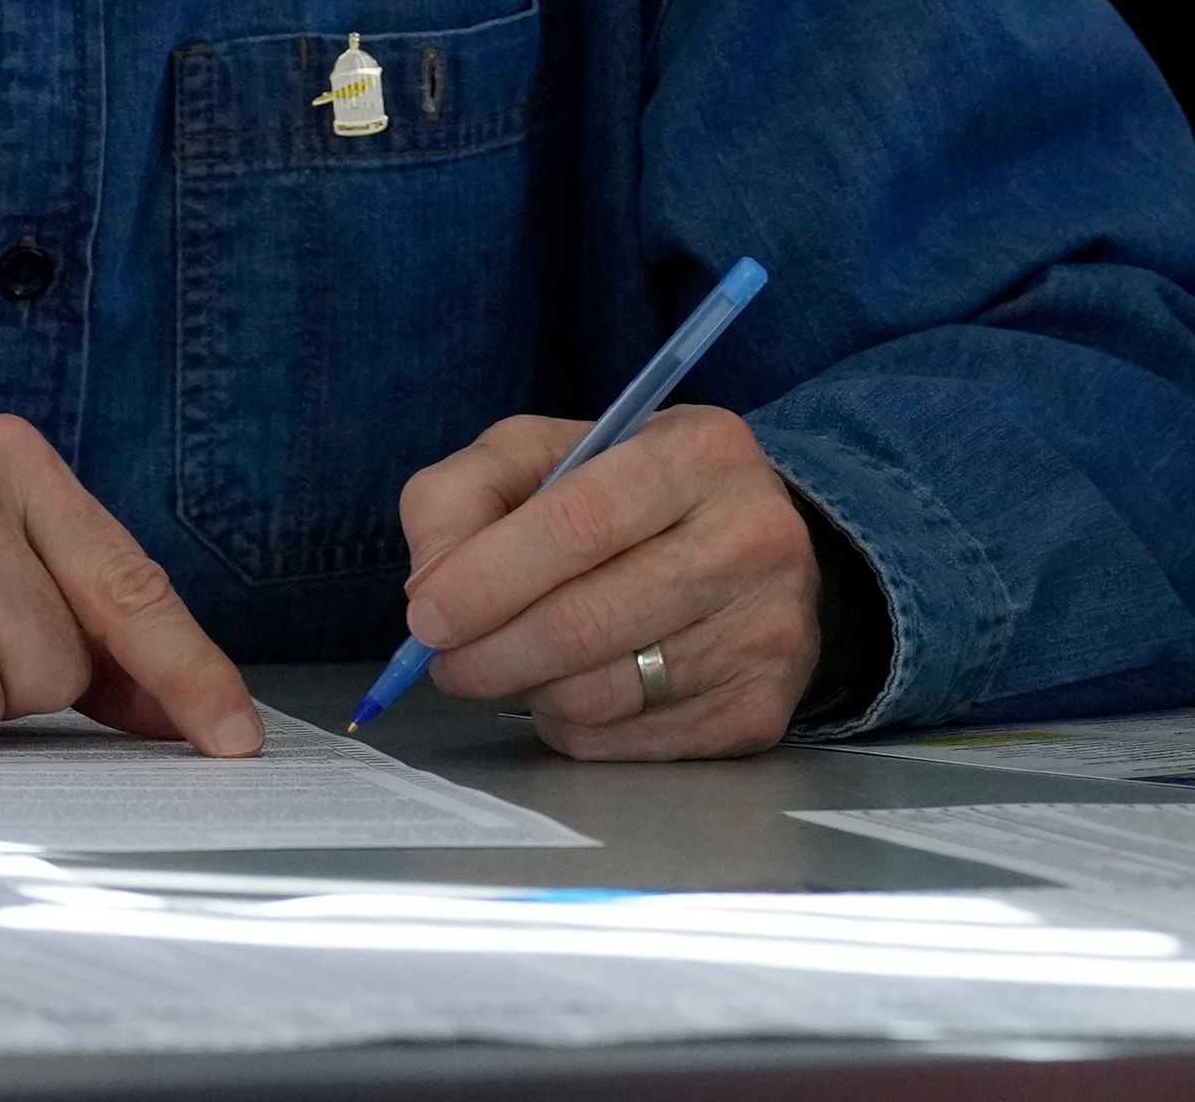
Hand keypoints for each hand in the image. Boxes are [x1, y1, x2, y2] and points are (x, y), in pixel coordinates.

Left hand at [397, 405, 818, 760]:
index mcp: (699, 452)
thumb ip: (461, 496)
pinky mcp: (761, 710)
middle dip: (489, 652)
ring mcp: (767, 630)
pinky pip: (628, 742)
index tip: (427, 617)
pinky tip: (569, 687)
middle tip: (443, 661)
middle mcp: (752, 538)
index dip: (488, 578)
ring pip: (603, 693)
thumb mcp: (538, 454)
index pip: (577, 523)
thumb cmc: (622, 494)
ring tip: (507, 664)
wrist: (747, 547)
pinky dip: (573, 726)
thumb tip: (431, 586)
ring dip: (526, 691)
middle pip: (585, 621)